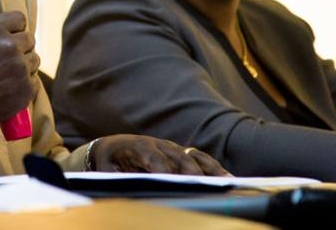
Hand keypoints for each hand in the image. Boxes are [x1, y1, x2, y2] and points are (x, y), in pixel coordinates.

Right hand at [0, 10, 37, 131]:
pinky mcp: (27, 88)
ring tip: (6, 77)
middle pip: (29, 40)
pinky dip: (23, 86)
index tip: (12, 36)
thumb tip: (3, 30)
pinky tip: (8, 90)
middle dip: (20, 48)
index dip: (15, 28)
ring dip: (24, 66)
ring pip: (34, 60)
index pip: (19, 19)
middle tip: (7, 61)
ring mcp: (21, 68)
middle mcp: (11, 46)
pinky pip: (33, 81)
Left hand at [89, 134, 229, 175]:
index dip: (161, 166)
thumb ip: (120, 180)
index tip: (169, 178)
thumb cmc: (108, 164)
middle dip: (189, 169)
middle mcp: (158, 144)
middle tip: (200, 183)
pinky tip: (228, 179)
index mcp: (137, 147)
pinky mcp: (180, 154)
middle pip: (178, 156)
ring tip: (226, 182)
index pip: (152, 156)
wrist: (110, 149)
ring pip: (193, 157)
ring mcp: (171, 148)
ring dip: (209, 169)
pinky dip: (214, 169)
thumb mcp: (107, 173)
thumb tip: (130, 190)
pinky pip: (200, 160)